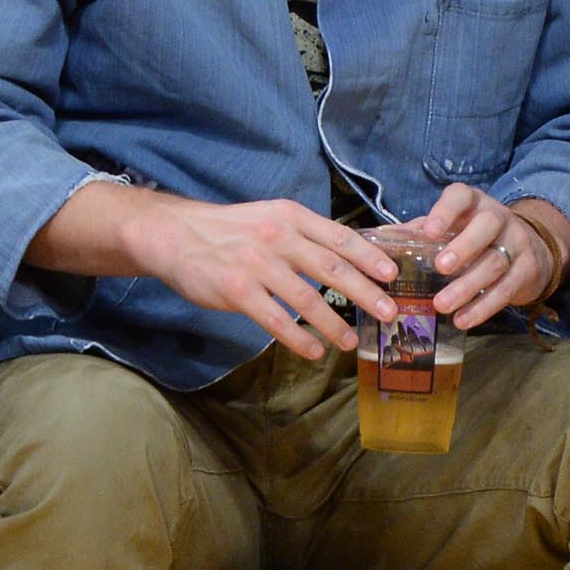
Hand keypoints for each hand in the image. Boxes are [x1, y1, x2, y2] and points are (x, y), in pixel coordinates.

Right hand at [146, 198, 399, 362]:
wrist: (176, 235)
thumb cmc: (232, 230)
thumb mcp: (272, 218)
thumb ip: (307, 235)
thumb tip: (352, 258)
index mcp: (291, 217)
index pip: (339, 237)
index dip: (369, 257)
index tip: (393, 274)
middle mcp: (278, 238)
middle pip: (332, 268)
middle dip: (366, 293)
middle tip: (390, 313)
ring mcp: (257, 265)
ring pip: (307, 299)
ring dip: (334, 324)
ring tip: (352, 341)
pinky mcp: (238, 291)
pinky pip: (277, 321)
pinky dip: (300, 339)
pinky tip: (315, 351)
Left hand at [417, 185, 553, 330]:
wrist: (528, 249)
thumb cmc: (474, 236)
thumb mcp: (451, 227)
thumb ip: (419, 232)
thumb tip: (379, 239)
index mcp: (473, 203)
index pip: (461, 197)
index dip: (445, 211)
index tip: (429, 231)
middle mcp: (498, 217)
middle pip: (487, 226)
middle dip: (464, 247)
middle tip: (440, 268)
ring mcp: (517, 242)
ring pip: (495, 262)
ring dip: (468, 286)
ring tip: (442, 305)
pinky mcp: (528, 269)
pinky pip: (506, 289)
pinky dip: (483, 307)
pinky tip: (462, 320)